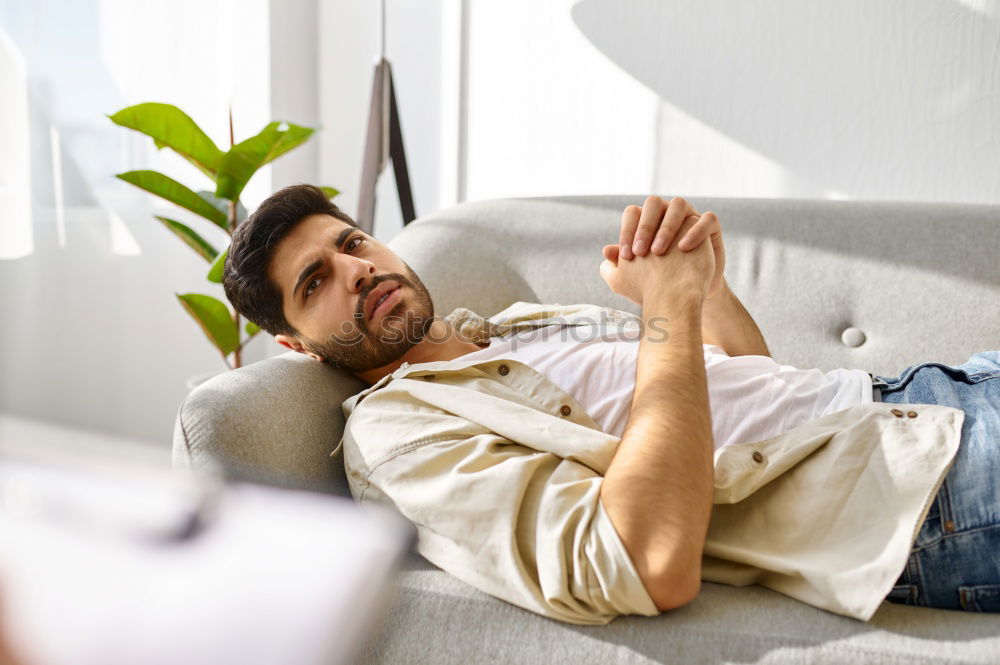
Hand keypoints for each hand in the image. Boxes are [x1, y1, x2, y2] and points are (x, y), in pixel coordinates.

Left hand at [603, 195, 726, 300]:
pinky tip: (682, 249)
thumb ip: (620, 263)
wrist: (686, 296)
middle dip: (644, 227)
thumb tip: (606, 250)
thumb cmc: (658, 282)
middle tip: (640, 253)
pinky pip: (706, 219)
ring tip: (659, 253)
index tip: (626, 257)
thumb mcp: (636, 275)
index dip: (627, 231)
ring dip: (666, 227)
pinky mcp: (710, 227)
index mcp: (647, 220)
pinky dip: (694, 231)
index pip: (633, 213)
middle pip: (653, 203)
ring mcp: (690, 217)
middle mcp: (667, 214)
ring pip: (679, 205)